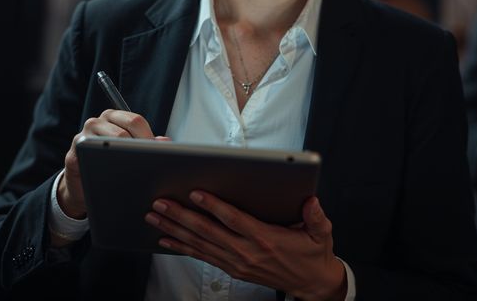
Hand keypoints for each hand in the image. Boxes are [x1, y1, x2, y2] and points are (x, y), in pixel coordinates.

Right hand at [57, 109, 167, 219]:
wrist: (82, 186)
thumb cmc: (107, 165)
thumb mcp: (128, 153)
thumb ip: (146, 144)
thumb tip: (166, 141)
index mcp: (113, 117)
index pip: (136, 120)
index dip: (149, 137)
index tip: (159, 154)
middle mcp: (98, 121)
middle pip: (126, 128)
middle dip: (142, 145)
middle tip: (150, 162)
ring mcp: (85, 135)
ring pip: (114, 139)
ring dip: (128, 154)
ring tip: (137, 167)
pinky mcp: (75, 151)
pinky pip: (95, 155)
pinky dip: (109, 164)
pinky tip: (117, 173)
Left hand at [146, 193, 346, 300]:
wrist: (311, 284)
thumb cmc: (313, 254)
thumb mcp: (321, 234)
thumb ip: (316, 217)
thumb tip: (311, 200)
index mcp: (266, 239)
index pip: (234, 220)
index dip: (213, 206)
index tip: (195, 193)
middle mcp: (247, 252)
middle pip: (208, 232)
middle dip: (181, 216)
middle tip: (161, 203)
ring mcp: (237, 263)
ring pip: (200, 244)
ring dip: (175, 230)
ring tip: (155, 217)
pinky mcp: (233, 269)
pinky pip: (202, 257)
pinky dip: (182, 248)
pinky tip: (165, 240)